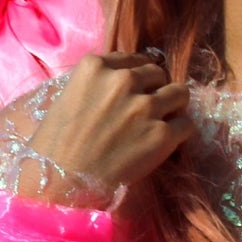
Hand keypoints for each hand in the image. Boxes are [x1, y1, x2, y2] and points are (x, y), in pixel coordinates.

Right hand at [24, 52, 193, 200]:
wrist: (61, 182)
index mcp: (96, 67)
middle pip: (158, 74)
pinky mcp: (162, 134)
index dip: (137, 76)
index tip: (135, 90)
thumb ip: (96, 84)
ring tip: (162, 122)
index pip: (133, 59)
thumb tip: (120, 82)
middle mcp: (124, 80)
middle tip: (145, 110)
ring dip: (173, 107)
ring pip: (180, 93)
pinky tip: (166, 142)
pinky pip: (187, 124)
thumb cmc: (54, 145)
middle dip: (154, 90)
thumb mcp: (68, 97)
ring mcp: (145, 106)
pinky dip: (179, 133)